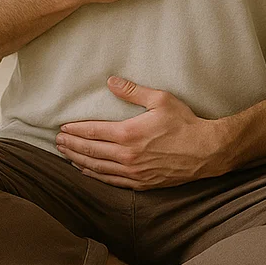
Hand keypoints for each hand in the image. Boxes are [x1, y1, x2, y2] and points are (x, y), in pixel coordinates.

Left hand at [55, 76, 229, 188]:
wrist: (208, 151)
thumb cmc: (185, 123)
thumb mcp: (160, 99)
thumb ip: (132, 91)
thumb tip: (111, 81)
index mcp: (129, 134)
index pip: (93, 132)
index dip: (75, 130)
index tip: (62, 128)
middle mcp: (128, 155)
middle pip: (91, 151)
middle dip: (71, 146)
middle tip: (56, 142)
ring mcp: (134, 172)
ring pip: (98, 168)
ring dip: (79, 161)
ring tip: (65, 155)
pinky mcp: (142, 183)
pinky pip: (112, 181)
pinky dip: (95, 175)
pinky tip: (86, 171)